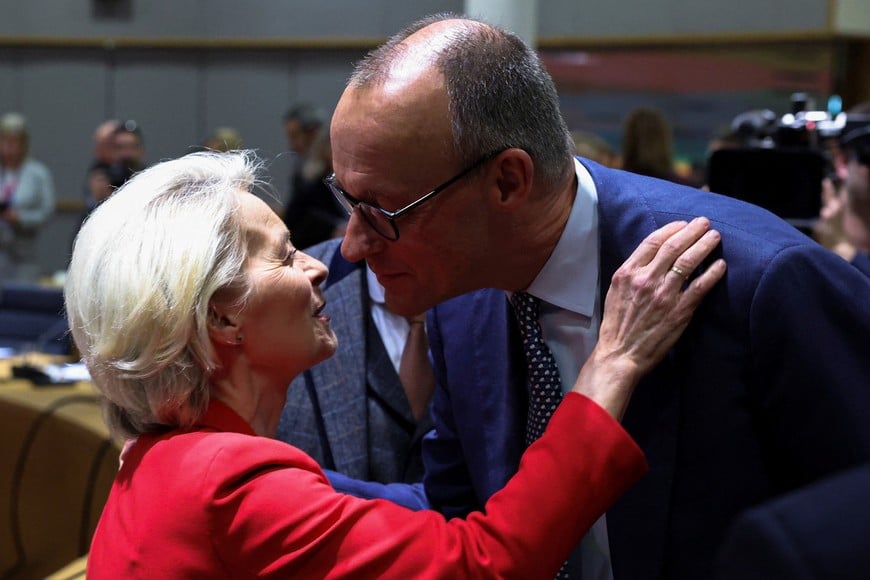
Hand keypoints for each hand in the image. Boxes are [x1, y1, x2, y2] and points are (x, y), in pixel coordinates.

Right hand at [571, 217, 726, 419]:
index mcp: (627, 273)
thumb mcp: (615, 291)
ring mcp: (663, 295)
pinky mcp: (679, 311)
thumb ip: (632, 272)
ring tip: (714, 237)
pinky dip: (713, 272)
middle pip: (673, 246)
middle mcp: (645, 280)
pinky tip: (721, 264)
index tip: (683, 224)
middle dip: (692, 231)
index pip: (652, 241)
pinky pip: (700, 286)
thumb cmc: (618, 324)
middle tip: (705, 223)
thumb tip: (653, 255)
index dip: (671, 229)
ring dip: (705, 245)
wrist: (620, 353)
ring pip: (688, 261)